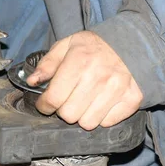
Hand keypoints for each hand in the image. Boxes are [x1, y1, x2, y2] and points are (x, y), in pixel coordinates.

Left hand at [26, 31, 142, 130]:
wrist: (132, 42)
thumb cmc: (95, 46)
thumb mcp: (68, 45)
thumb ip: (48, 63)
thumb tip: (32, 82)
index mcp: (80, 61)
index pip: (54, 98)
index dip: (45, 105)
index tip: (46, 104)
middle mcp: (99, 76)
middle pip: (69, 115)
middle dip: (63, 110)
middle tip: (68, 101)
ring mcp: (117, 89)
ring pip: (88, 123)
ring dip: (82, 116)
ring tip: (84, 102)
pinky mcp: (132, 99)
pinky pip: (107, 123)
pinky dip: (102, 117)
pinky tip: (101, 103)